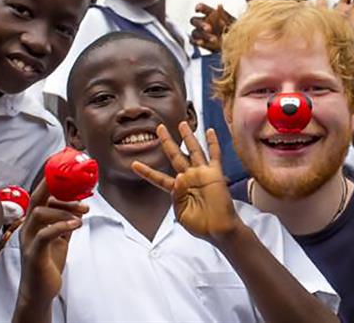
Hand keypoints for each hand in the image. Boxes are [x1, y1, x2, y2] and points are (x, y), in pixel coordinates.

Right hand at [18, 181, 88, 304]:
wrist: (40, 291)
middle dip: (58, 190)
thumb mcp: (61, 238)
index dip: (52, 182)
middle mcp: (27, 228)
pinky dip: (61, 226)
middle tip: (81, 192)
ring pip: (39, 213)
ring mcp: (28, 240)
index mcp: (33, 222)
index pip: (40, 195)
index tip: (70, 173)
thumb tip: (80, 205)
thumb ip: (66, 221)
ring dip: (64, 209)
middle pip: (37, 199)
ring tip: (83, 213)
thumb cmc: (48, 263)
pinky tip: (77, 224)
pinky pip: (44, 235)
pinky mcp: (33, 254)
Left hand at [132, 122, 240, 242]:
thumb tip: (179, 178)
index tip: (134, 164)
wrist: (219, 229)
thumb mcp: (181, 214)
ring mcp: (201, 174)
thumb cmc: (200, 226)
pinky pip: (214, 155)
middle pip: (175, 155)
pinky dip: (213, 143)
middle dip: (167, 142)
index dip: (147, 171)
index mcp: (177, 189)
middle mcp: (188, 178)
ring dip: (188, 136)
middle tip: (159, 128)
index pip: (159, 178)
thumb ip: (177, 196)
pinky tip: (210, 131)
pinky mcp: (214, 174)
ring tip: (182, 124)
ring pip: (193, 150)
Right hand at [190, 3, 234, 52]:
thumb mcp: (231, 22)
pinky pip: (193, 41)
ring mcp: (200, 33)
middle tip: (209, 28)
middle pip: (194, 20)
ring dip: (203, 35)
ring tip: (214, 39)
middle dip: (200, 24)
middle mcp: (203, 22)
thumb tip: (219, 5)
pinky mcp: (200, 43)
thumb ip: (224, 14)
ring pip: (194, 32)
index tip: (197, 10)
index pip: (202, 8)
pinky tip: (202, 42)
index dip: (199, 7)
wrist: (235, 44)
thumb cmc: (233, 31)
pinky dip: (196, 42)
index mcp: (210, 14)